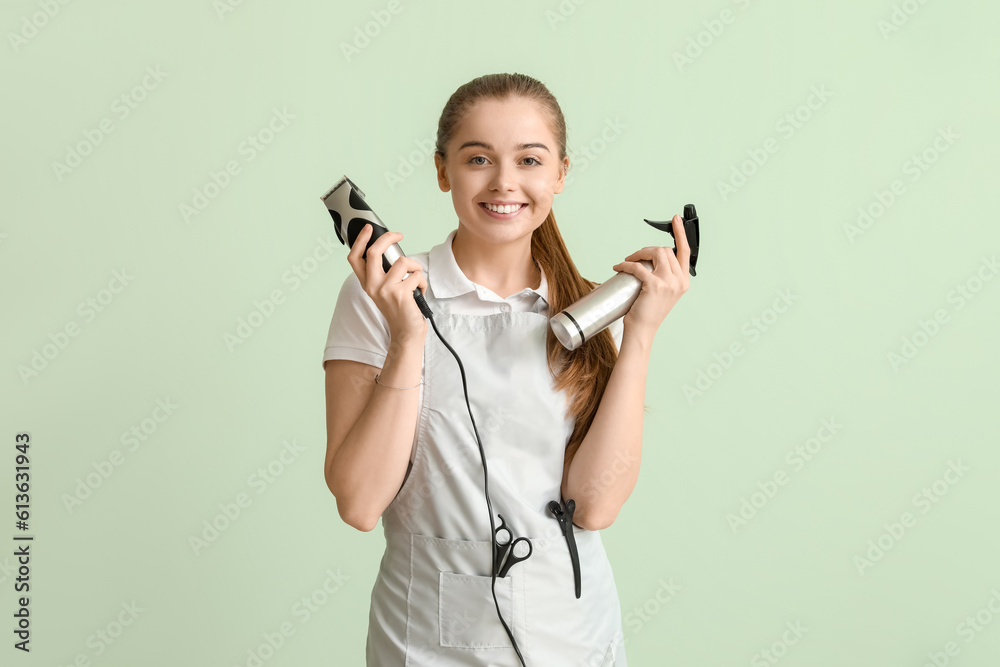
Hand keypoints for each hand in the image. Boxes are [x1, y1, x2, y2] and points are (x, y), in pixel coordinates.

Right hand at [346, 224, 427, 340]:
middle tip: (399, 235)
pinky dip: (422, 282)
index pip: (355, 258)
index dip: (360, 240)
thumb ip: (384, 273)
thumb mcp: (385, 290)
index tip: (368, 229)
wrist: (406, 332)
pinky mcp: (400, 294)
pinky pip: (416, 275)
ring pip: (403, 262)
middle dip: (388, 238)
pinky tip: (420, 292)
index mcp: (367, 283)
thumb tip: (392, 250)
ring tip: (416, 279)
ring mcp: (385, 290)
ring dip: (416, 267)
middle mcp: (373, 286)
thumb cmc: (400, 310)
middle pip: (374, 252)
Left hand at [611, 214, 690, 341]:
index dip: (681, 234)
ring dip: (638, 253)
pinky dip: (627, 264)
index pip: (685, 251)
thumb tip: (648, 260)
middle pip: (665, 250)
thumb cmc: (648, 312)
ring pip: (655, 253)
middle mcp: (680, 281)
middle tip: (634, 256)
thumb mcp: (662, 292)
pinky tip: (619, 267)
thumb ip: (664, 276)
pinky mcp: (656, 285)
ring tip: (628, 260)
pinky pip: (639, 267)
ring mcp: (669, 283)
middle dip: (647, 249)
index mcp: (683, 281)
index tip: (677, 220)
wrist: (643, 330)